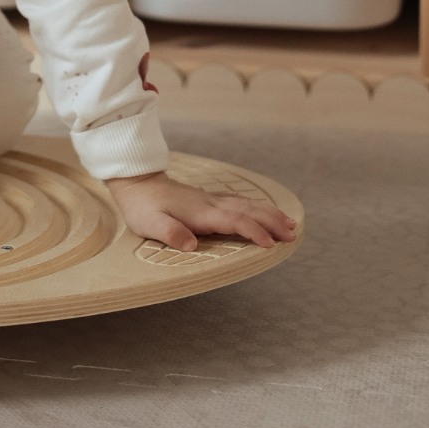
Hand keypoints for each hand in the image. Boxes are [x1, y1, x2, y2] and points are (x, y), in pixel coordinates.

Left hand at [105, 171, 296, 252]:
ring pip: (246, 204)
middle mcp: (210, 204)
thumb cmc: (142, 207)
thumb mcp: (151, 224)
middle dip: (271, 222)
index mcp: (200, 212)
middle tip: (292, 234)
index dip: (253, 231)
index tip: (270, 244)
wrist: (136, 182)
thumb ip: (171, 233)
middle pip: (247, 211)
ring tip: (290, 224)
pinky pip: (238, 201)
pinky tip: (264, 210)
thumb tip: (191, 245)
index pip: (234, 221)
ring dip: (269, 213)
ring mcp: (210, 199)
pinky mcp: (208, 199)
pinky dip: (256, 206)